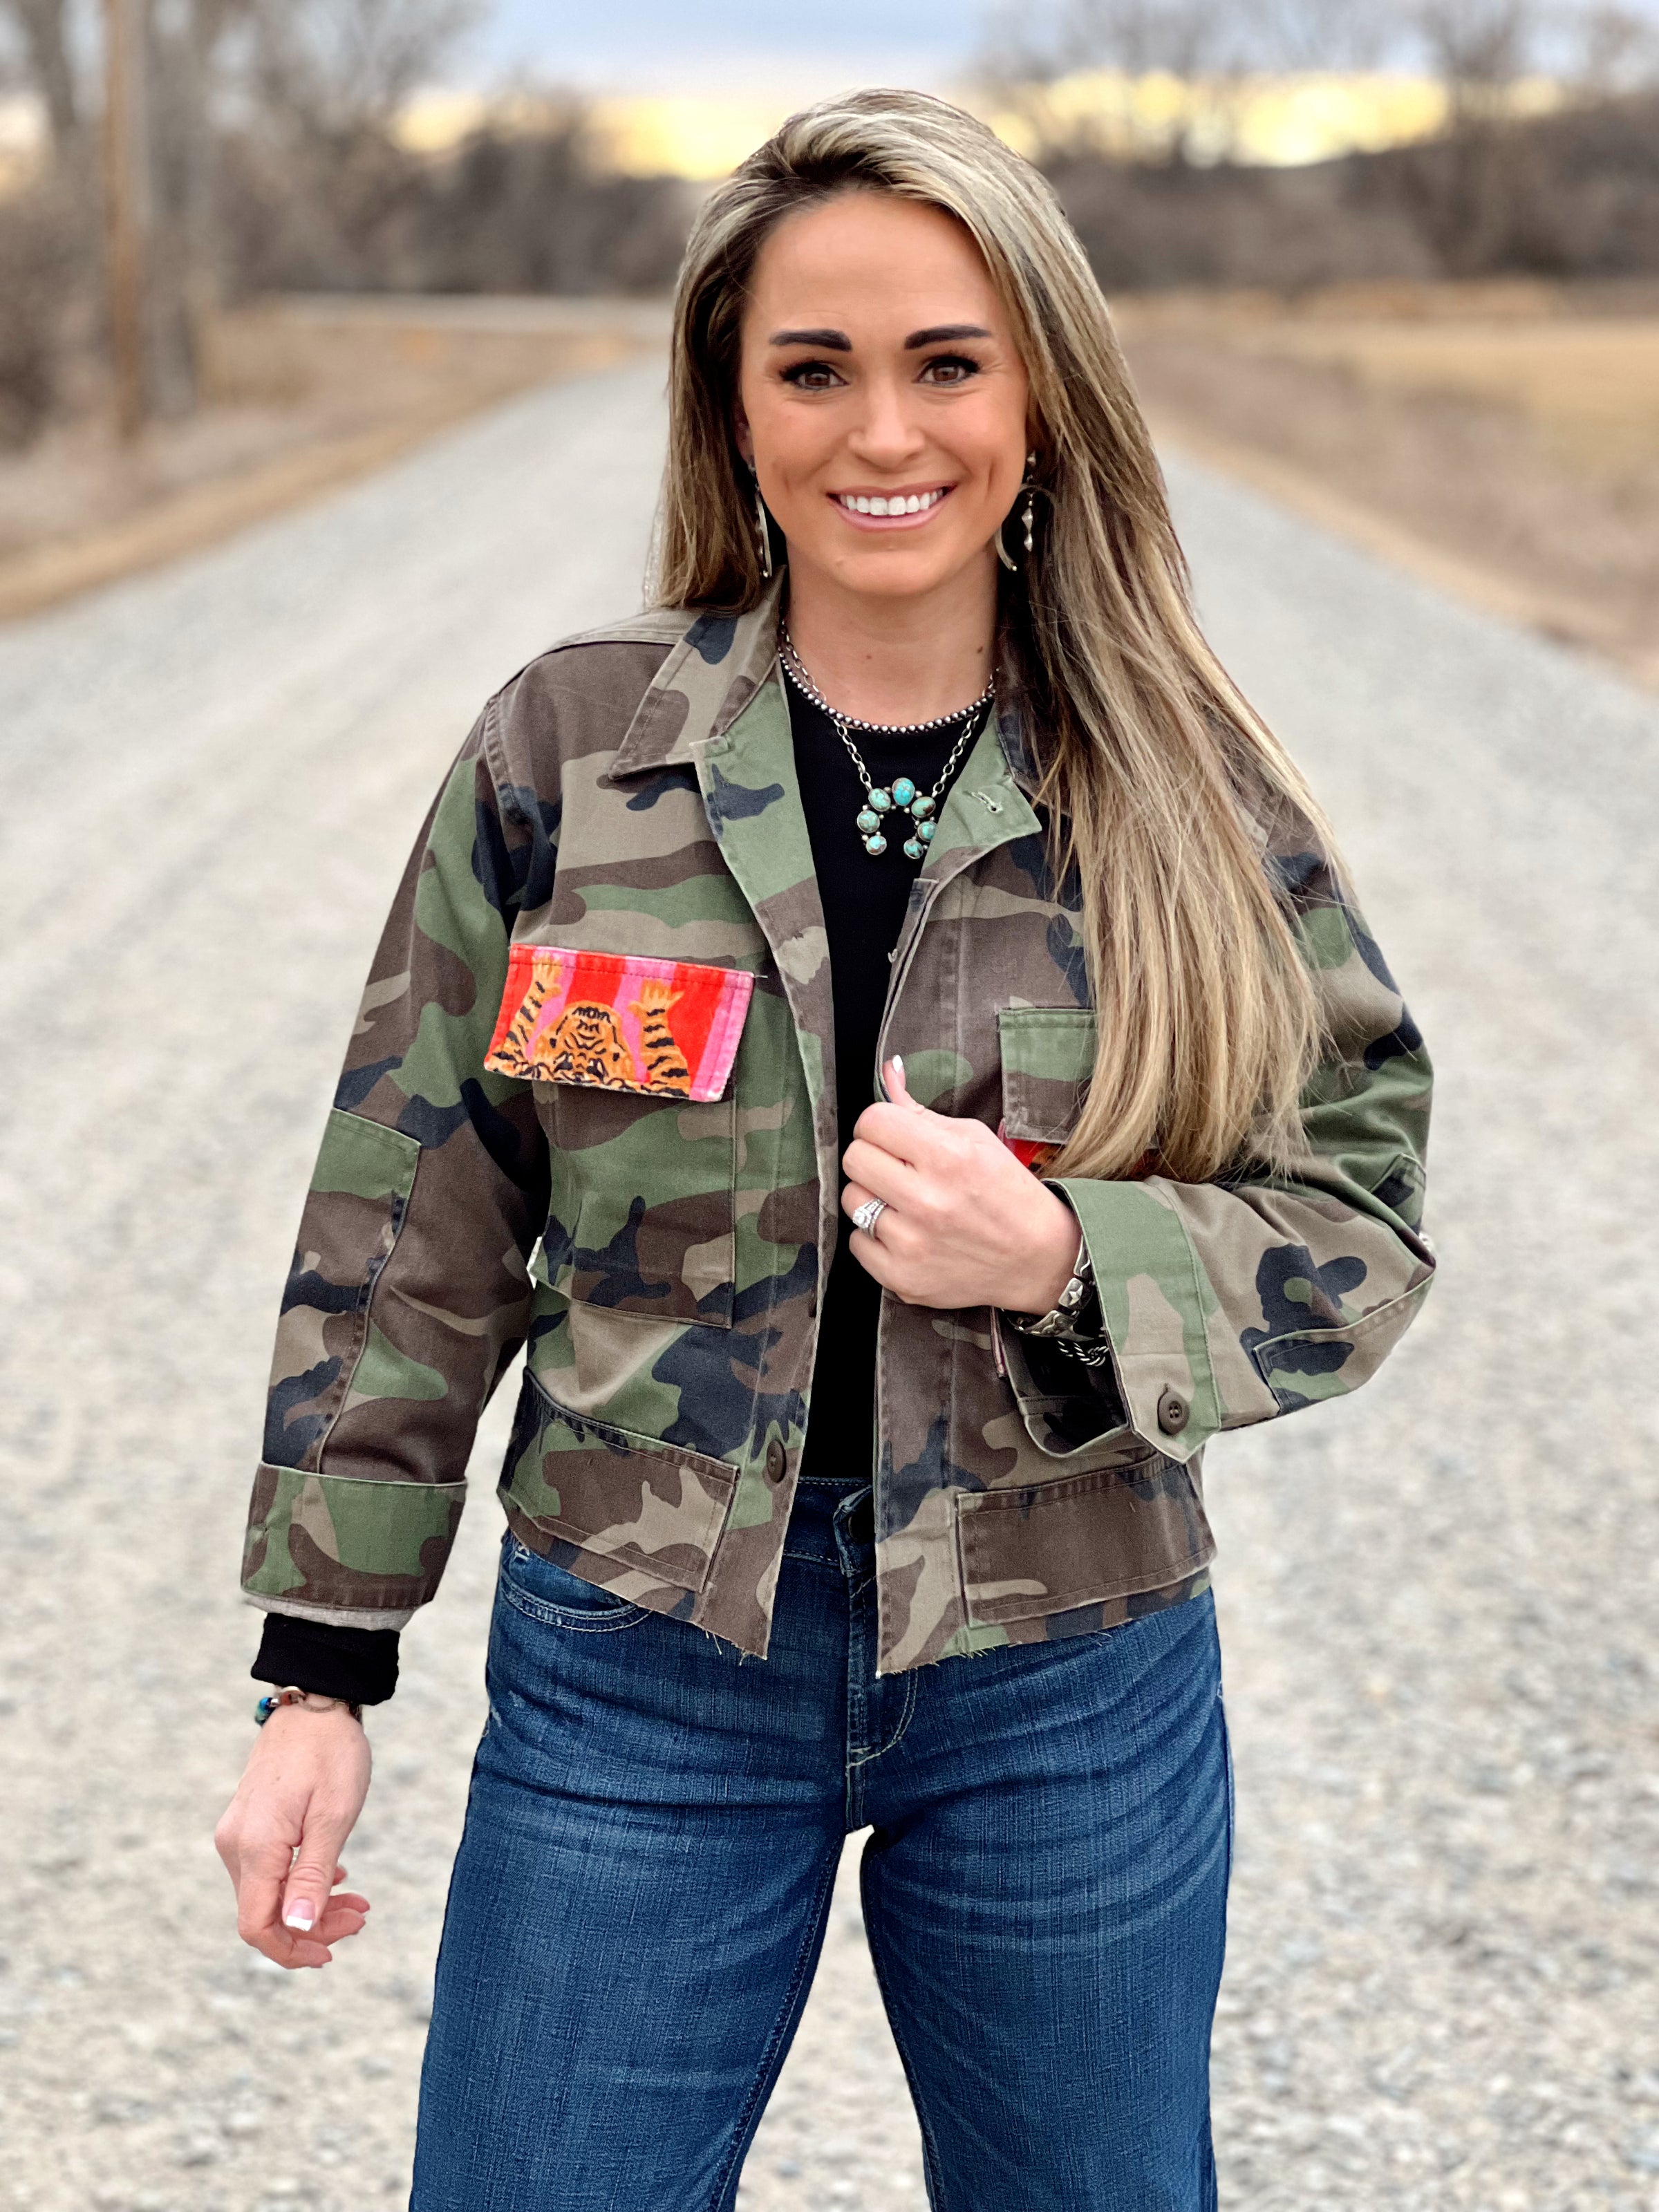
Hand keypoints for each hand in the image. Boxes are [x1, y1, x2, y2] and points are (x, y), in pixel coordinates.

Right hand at [214, 1701, 372, 1969]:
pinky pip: (269, 1870)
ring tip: (357, 1901)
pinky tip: (336, 1874)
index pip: (257, 1926)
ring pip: (268, 1893)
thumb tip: (299, 1930)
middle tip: (360, 1917)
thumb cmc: (331, 1754)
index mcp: (255, 1847)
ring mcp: (238, 1834)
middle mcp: (236, 1845)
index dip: (291, 1950)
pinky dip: (301, 1881)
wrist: (313, 1703)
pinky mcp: (248, 1824)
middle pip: (264, 1913)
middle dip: (312, 1927)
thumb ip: (313, 1876)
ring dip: (310, 1904)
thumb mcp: (334, 1817)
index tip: (331, 1953)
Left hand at [841, 1057, 1081, 1312]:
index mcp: (948, 1158)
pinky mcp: (902, 1277)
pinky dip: (875, 1237)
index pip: (872, 1121)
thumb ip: (920, 1109)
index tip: (894, 1135)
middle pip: (854, 1158)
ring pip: (851, 1200)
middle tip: (899, 1168)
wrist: (1037, 1259)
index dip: (881, 1125)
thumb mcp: (975, 1139)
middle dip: (874, 1157)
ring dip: (873, 1197)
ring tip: (905, 1202)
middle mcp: (927, 1202)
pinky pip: (856, 1242)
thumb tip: (888, 1070)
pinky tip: (907, 1233)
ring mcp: (912, 1244)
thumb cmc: (1006, 1193)